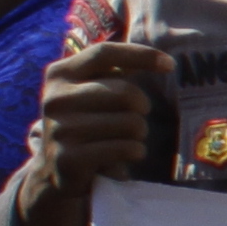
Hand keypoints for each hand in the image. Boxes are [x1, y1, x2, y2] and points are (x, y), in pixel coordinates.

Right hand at [27, 39, 172, 201]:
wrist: (56, 172)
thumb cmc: (86, 125)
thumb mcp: (90, 93)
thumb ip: (114, 74)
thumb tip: (161, 61)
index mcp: (60, 74)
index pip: (103, 53)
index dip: (140, 55)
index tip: (170, 65)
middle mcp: (56, 98)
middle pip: (125, 92)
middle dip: (142, 108)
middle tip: (135, 119)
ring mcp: (60, 129)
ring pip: (131, 123)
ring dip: (139, 135)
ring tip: (123, 140)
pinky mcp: (70, 158)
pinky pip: (126, 148)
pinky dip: (135, 152)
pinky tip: (123, 156)